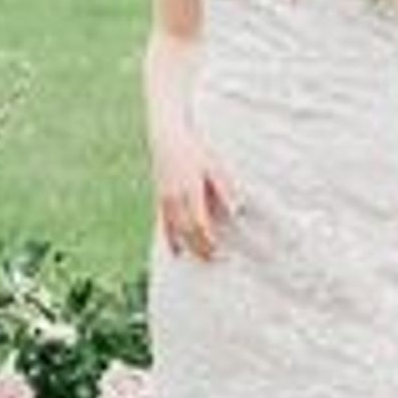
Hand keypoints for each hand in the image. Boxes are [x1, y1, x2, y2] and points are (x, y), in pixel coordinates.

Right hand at [154, 142, 238, 259]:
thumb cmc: (194, 150)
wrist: (167, 138)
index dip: (208, 240)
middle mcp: (175, 197)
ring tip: (201, 258)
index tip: (221, 251)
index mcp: (190, 189)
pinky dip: (170, 239)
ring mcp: (165, 199)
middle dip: (200, 248)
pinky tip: (177, 251)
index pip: (199, 223)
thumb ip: (224, 188)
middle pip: (187, 231)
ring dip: (188, 246)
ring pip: (175, 230)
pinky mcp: (159, 199)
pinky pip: (164, 224)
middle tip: (214, 259)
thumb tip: (237, 210)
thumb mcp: (213, 165)